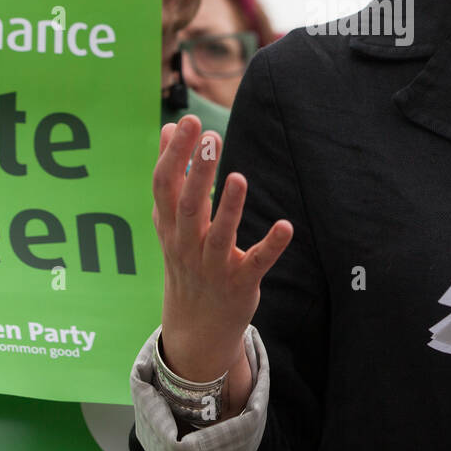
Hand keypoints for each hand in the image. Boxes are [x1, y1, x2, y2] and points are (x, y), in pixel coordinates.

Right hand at [151, 115, 292, 395]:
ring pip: (218, 236)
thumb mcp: (171, 221)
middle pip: (188, 207)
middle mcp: (186, 246)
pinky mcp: (240, 284)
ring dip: (228, 208)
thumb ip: (172, 175)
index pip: (164, 186)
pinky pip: (256, 263)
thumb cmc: (186, 260)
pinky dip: (270, 246)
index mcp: (169, 226)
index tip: (186, 122)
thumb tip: (167, 128)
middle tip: (210, 138)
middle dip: (197, 173)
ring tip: (238, 178)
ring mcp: (212, 267)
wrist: (196, 328)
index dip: (174, 154)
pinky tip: (285, 226)